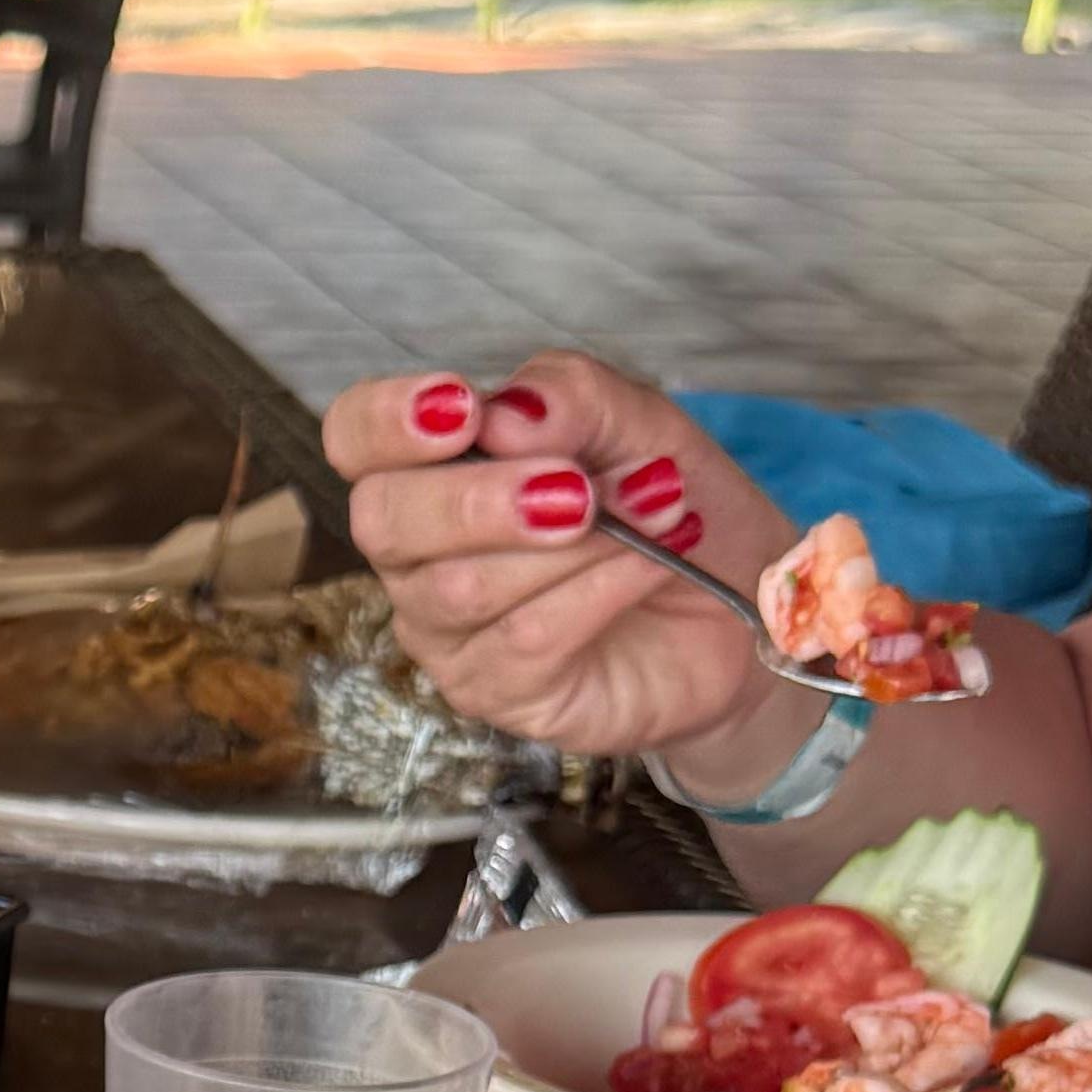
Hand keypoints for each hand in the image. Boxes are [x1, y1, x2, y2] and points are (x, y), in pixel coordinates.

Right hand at [324, 356, 801, 775]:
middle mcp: (418, 554)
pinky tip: (654, 564)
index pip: (355, 438)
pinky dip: (599, 590)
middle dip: (477, 499)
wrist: (736, 597)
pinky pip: (524, 639)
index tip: (462, 407)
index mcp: (432, 469)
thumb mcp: (638, 423)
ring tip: (656, 515)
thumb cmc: (664, 505)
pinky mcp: (498, 693)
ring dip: (572, 546)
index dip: (387, 420)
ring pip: (461, 587)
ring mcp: (448, 632)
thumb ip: (573, 398)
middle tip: (576, 487)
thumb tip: (507, 414)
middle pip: (384, 520)